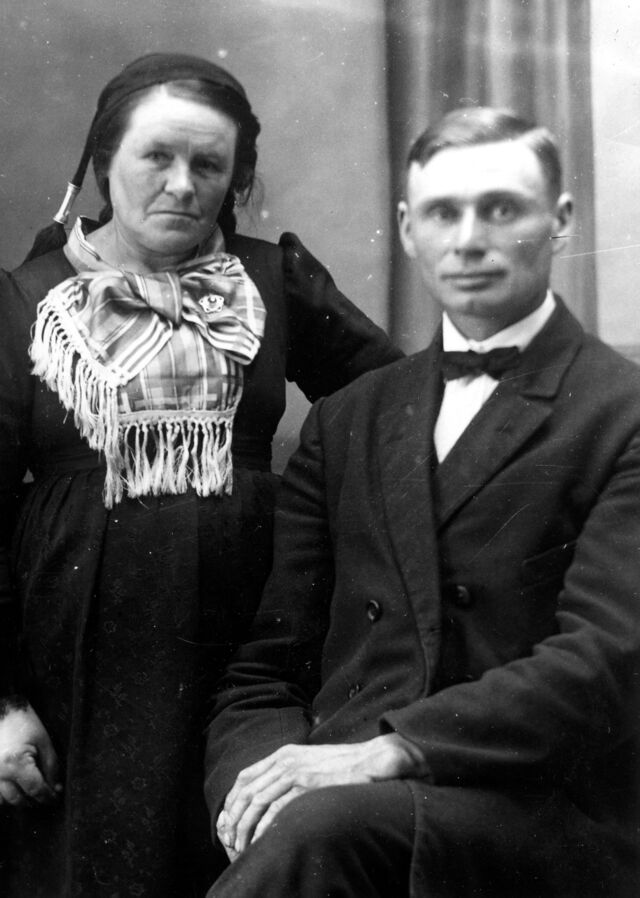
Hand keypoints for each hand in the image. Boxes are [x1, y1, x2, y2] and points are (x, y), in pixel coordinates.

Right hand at [0, 702, 61, 805]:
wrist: (3, 711)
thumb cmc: (25, 723)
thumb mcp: (44, 742)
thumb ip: (51, 768)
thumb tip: (55, 788)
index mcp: (16, 763)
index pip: (35, 790)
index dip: (47, 797)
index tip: (55, 799)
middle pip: (18, 799)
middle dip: (33, 800)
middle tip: (44, 795)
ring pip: (2, 801)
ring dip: (16, 799)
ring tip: (28, 791)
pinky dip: (3, 796)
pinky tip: (14, 787)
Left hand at [216, 733, 425, 858]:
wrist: (372, 760)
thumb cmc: (345, 766)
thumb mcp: (311, 764)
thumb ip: (292, 775)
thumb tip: (276, 796)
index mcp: (284, 754)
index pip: (246, 776)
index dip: (233, 799)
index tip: (229, 820)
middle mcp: (285, 760)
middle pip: (246, 791)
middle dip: (234, 818)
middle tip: (231, 839)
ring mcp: (295, 772)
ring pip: (256, 802)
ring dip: (245, 827)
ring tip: (242, 846)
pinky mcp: (306, 785)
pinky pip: (276, 810)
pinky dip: (264, 828)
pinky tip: (262, 841)